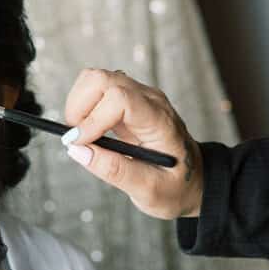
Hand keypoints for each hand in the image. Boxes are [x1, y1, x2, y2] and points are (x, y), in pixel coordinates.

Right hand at [62, 68, 202, 219]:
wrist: (192, 179)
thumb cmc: (175, 186)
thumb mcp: (149, 190)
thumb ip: (114, 171)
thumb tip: (77, 150)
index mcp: (159, 120)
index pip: (120, 99)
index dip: (92, 118)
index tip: (78, 144)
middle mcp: (150, 100)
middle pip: (103, 79)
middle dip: (79, 107)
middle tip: (76, 139)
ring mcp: (139, 96)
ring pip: (96, 79)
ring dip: (78, 105)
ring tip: (83, 136)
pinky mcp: (128, 100)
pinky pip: (98, 89)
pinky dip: (84, 107)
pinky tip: (90, 132)